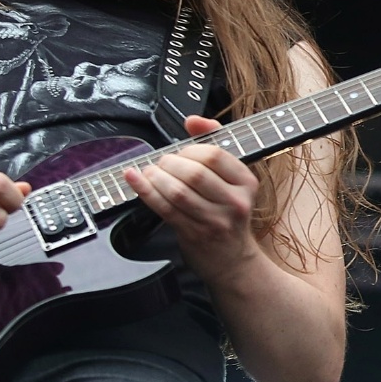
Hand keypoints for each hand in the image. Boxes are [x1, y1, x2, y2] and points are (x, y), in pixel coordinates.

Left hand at [124, 115, 261, 273]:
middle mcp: (234, 202)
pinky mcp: (194, 234)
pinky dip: (145, 191)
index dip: (190, 148)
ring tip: (149, 172)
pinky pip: (164, 209)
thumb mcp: (231, 179)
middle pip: (194, 172)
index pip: (215, 154)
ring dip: (156, 177)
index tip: (179, 152)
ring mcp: (215, 221)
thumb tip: (193, 120)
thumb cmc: (228, 214)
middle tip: (161, 163)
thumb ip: (214, 143)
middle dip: (169, 163)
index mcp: (246, 183)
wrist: (233, 261)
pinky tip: (134, 179)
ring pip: (177, 191)